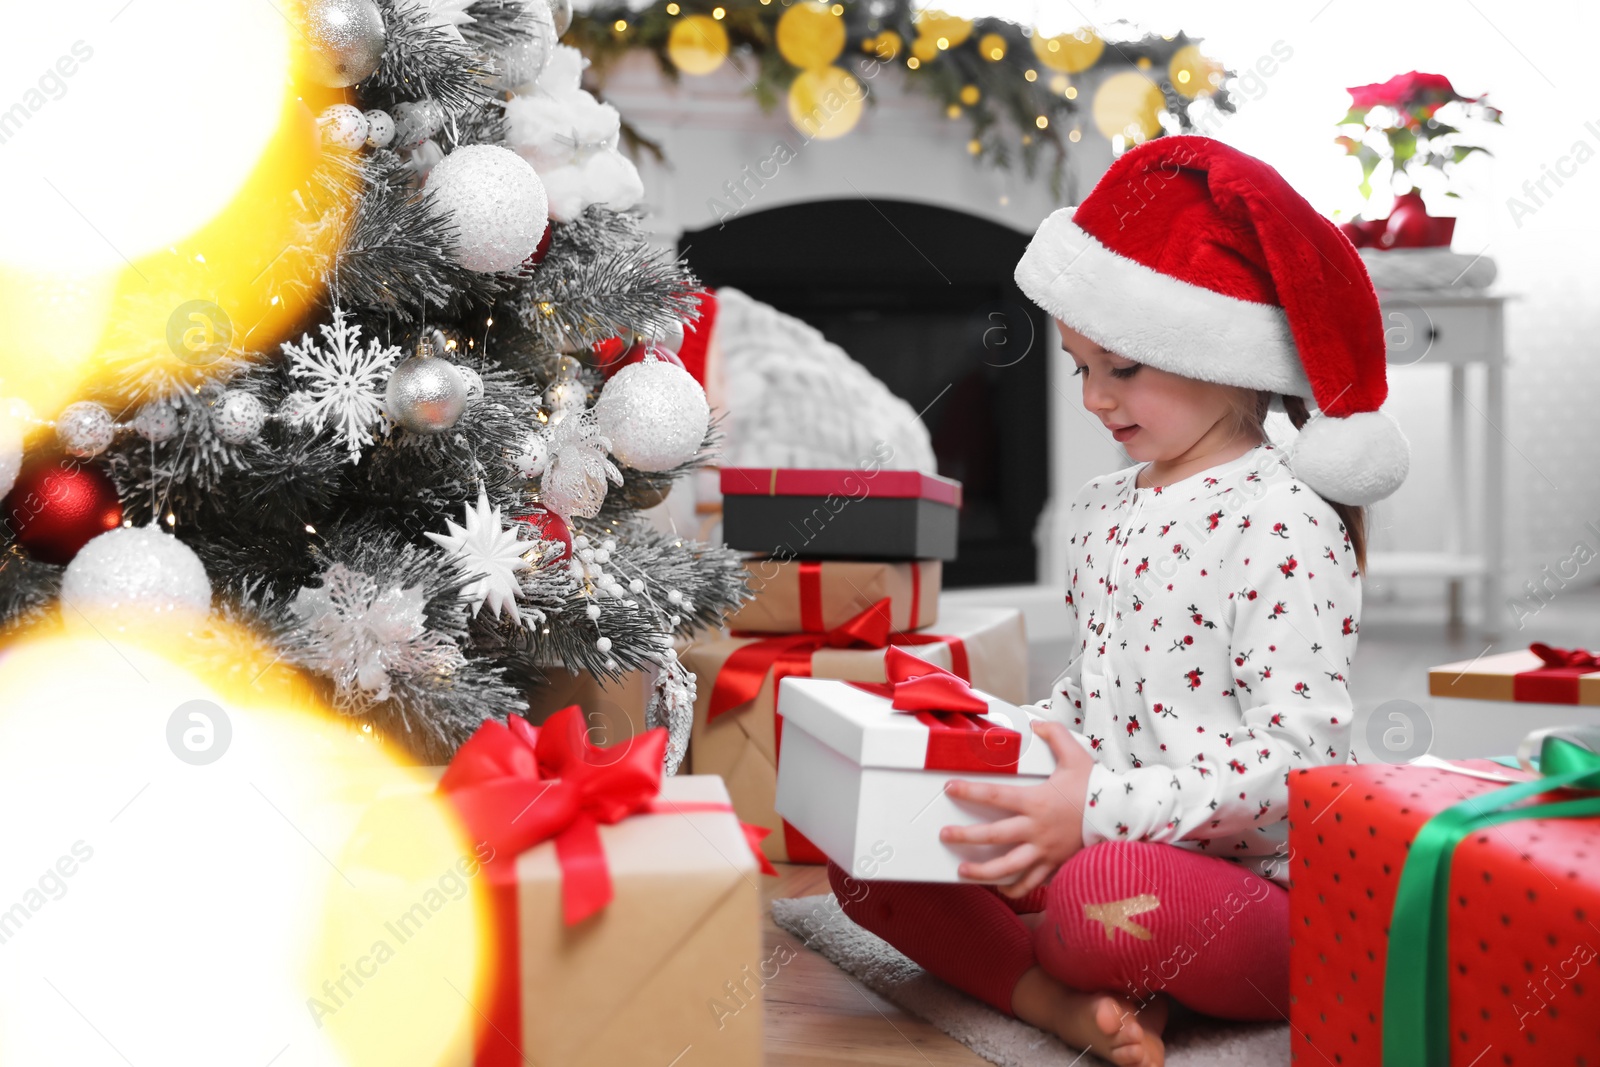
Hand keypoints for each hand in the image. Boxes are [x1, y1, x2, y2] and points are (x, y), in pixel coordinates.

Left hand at [939, 720, 1094, 897]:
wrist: (1121, 817)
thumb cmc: (1096, 788)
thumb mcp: (1076, 755)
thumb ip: (1054, 735)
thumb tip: (1036, 724)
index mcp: (1036, 801)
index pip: (996, 796)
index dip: (970, 792)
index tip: (950, 788)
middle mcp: (1036, 829)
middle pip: (994, 835)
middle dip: (965, 836)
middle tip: (944, 835)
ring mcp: (1044, 850)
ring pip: (1008, 866)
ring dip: (982, 871)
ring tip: (962, 871)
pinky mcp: (1054, 864)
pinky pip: (1032, 882)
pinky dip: (1016, 889)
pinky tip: (1001, 889)